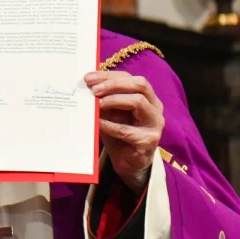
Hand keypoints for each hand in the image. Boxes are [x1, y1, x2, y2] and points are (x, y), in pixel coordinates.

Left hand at [86, 70, 164, 192]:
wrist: (128, 163)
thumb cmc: (118, 135)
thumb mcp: (110, 114)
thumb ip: (103, 100)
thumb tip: (84, 86)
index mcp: (147, 97)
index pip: (130, 78)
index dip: (109, 76)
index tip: (88, 78)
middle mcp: (155, 107)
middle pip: (139, 85)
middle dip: (114, 84)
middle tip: (93, 90)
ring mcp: (155, 124)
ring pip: (138, 102)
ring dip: (113, 100)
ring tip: (96, 104)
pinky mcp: (149, 141)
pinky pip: (127, 130)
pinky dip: (110, 125)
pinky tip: (97, 123)